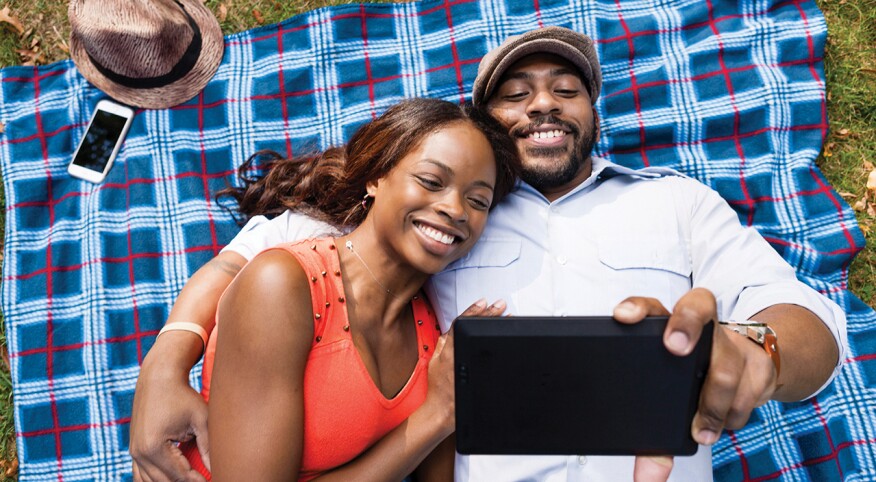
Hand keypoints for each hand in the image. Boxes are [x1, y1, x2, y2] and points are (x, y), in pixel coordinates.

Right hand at [130, 357, 208, 481]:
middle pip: (164, 481)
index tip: (212, 479)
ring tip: (191, 478)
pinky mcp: (134, 447)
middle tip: (202, 479)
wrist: (158, 377)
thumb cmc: (182, 395)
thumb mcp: (200, 419)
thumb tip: (216, 468)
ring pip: (150, 481)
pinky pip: (140, 473)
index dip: (197, 480)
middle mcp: (139, 452)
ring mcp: (134, 451)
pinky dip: (155, 479)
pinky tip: (172, 478)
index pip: (179, 475)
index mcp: (154, 447)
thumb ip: (207, 446)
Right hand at [422, 300, 507, 430]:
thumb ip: (443, 344)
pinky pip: (490, 360)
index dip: (472, 311)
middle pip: (475, 330)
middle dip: (489, 315)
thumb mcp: (434, 361)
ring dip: (496, 328)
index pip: (460, 324)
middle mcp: (459, 355)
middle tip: (501, 305)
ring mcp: (470, 365)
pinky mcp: (479, 376)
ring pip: (484, 343)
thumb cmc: (438, 387)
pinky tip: (506, 341)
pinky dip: (498, 348)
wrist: (442, 410)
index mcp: (448, 349)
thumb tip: (451, 331)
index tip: (483, 302)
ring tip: (508, 317)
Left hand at [613, 288, 777, 481]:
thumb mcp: (671, 395)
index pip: (652, 305)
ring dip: (713, 404)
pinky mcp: (762, 365)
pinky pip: (750, 395)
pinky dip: (733, 418)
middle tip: (675, 348)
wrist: (757, 363)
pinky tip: (722, 424)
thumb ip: (654, 431)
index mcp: (670, 325)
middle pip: (698, 311)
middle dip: (686, 327)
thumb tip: (645, 479)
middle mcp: (703, 326)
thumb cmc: (697, 377)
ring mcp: (734, 343)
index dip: (638, 307)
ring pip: (727, 367)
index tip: (623, 318)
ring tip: (702, 430)